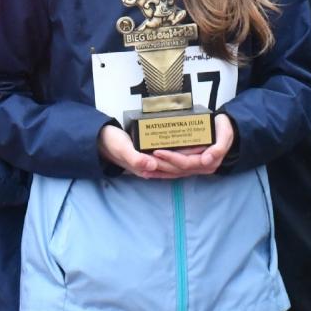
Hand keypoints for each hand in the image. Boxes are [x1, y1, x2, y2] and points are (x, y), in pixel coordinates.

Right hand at [98, 114, 235, 179]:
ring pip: (176, 164)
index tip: (204, 148)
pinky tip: (189, 144)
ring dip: (190, 155)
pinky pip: (170, 158)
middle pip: (179, 167)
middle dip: (195, 157)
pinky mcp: (150, 157)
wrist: (98, 141)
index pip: (175, 167)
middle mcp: (151, 169)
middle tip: (211, 144)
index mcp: (146, 167)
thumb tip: (152, 165)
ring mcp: (150, 164)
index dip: (191, 159)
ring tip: (205, 144)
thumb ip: (134, 157)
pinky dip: (181, 152)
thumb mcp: (121, 148)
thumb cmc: (109, 143)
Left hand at [148, 114, 235, 176]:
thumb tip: (207, 160)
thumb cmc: (224, 130)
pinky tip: (152, 171)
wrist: (227, 130)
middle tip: (144, 160)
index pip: (186, 163)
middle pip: (177, 170)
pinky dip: (163, 171)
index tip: (158, 151)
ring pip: (174, 172)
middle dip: (160, 166)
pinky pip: (175, 171)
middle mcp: (200, 167)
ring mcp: (195, 167)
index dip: (171, 158)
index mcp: (208, 161)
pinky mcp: (190, 165)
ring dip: (159, 172)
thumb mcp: (226, 135)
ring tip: (143, 169)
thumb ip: (219, 148)